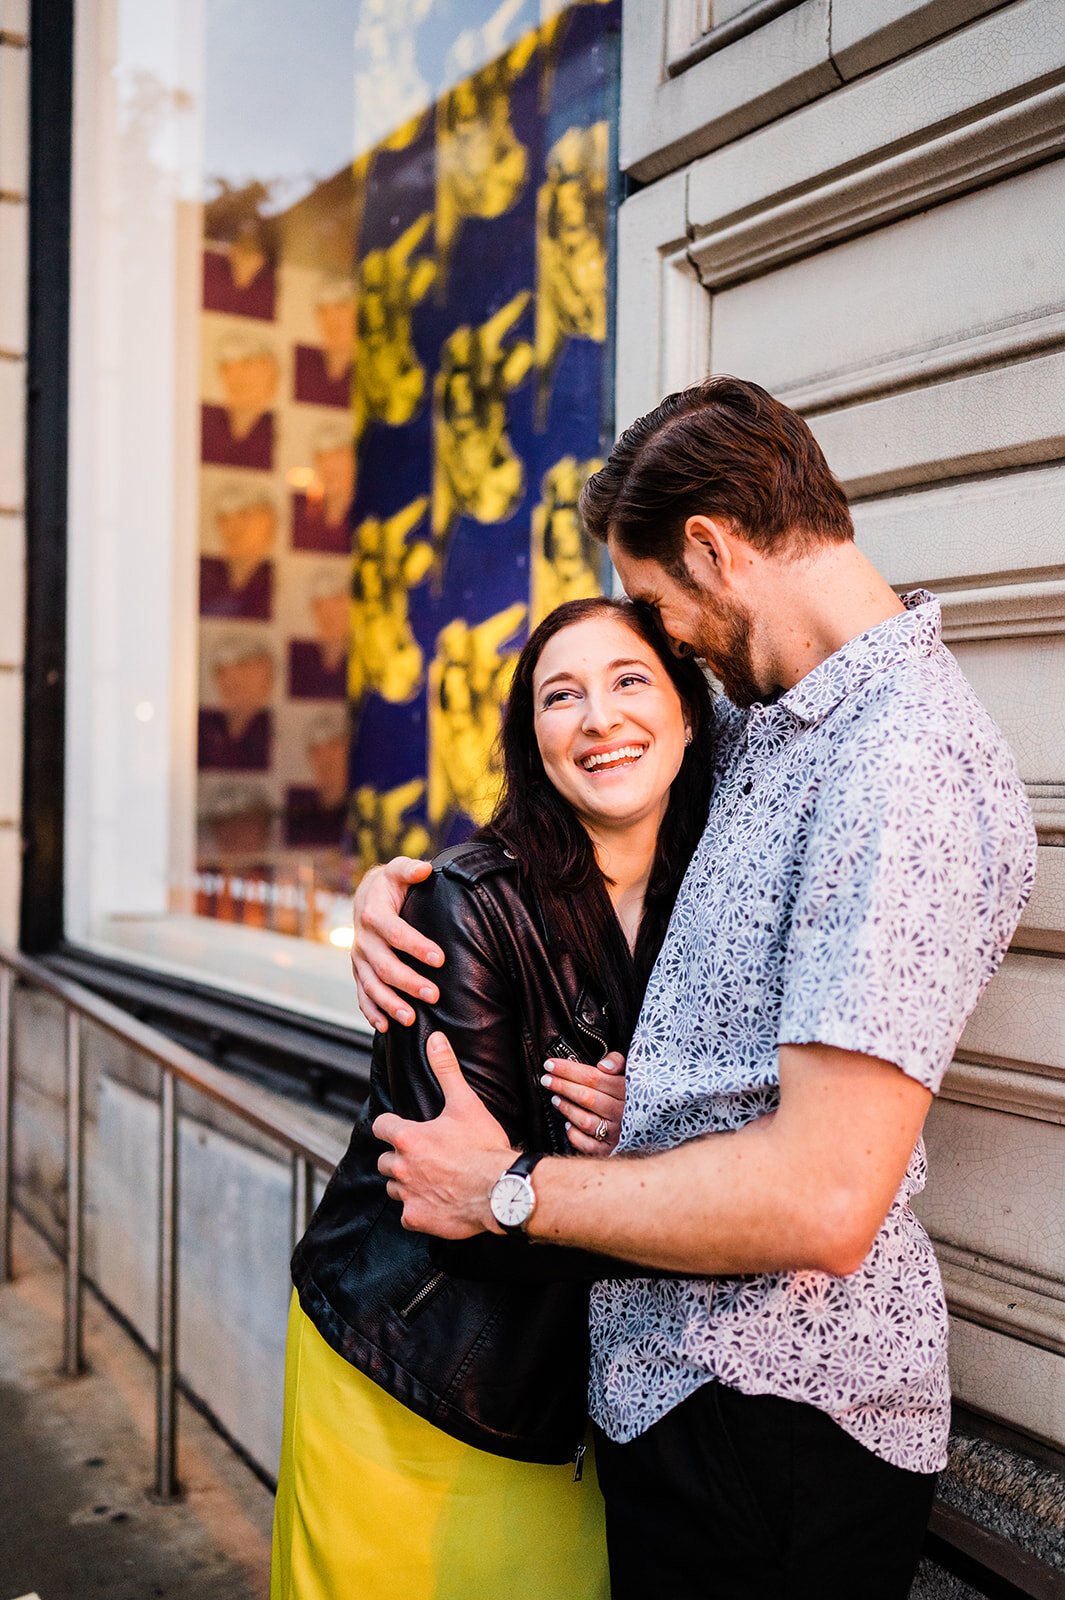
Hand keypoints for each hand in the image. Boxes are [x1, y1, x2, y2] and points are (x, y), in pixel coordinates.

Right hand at [352, 857, 441, 1029]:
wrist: (365, 897)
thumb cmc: (389, 885)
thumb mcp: (397, 871)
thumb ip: (410, 869)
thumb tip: (425, 869)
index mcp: (373, 915)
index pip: (396, 933)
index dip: (417, 946)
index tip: (440, 958)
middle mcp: (363, 940)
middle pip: (384, 965)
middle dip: (409, 982)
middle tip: (434, 995)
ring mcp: (359, 959)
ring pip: (371, 985)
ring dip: (390, 1004)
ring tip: (411, 1019)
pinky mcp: (358, 972)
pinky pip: (362, 995)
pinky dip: (371, 1012)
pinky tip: (384, 1027)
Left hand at [374, 1032, 515, 1236]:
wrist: (501, 1189)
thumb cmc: (483, 1146)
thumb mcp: (466, 1103)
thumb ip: (446, 1069)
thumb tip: (435, 1039)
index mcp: (408, 1137)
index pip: (381, 1126)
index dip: (392, 1126)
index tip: (403, 1128)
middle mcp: (401, 1167)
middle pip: (385, 1160)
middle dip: (399, 1157)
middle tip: (424, 1156)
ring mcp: (408, 1195)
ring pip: (393, 1188)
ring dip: (406, 1183)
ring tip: (430, 1178)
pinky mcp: (416, 1218)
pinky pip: (407, 1214)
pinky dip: (417, 1209)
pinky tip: (436, 1202)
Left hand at [541, 1052, 625, 1153]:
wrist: (653, 1126)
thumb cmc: (632, 1094)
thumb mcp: (630, 1073)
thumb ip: (618, 1062)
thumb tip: (603, 1065)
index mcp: (627, 1090)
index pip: (594, 1077)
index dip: (569, 1070)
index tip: (550, 1064)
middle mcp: (623, 1112)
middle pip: (587, 1097)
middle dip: (562, 1086)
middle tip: (546, 1079)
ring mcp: (618, 1132)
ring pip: (586, 1121)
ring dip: (567, 1109)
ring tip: (555, 1099)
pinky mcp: (612, 1149)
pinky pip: (589, 1145)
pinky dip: (575, 1136)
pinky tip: (568, 1126)